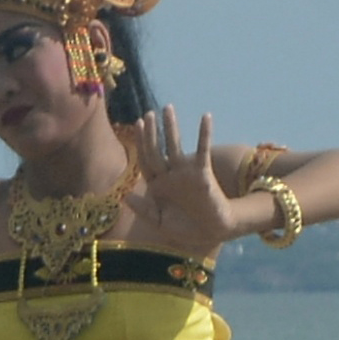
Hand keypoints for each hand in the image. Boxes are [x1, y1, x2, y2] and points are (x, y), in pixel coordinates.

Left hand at [127, 106, 253, 255]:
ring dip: (171, 128)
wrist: (213, 232)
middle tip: (148, 114)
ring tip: (168, 108)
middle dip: (152, 132)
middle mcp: (169, 175)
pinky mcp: (202, 173)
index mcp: (156, 185)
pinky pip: (203, 150)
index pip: (144, 160)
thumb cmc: (186, 228)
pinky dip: (204, 134)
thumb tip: (125, 196)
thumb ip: (144, 211)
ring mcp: (185, 173)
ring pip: (175, 146)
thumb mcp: (161, 223)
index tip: (137, 125)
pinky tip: (205, 117)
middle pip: (156, 149)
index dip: (140, 144)